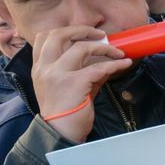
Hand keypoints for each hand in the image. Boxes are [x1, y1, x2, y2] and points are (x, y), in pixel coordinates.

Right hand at [32, 26, 131, 143]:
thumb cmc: (65, 112)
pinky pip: (99, 67)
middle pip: (59, 34)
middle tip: (101, 35)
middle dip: (83, 30)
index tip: (84, 34)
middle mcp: (44, 68)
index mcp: (39, 67)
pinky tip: (124, 64)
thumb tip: (104, 59)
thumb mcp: (67, 86)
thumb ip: (81, 70)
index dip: (66, 30)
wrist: (59, 134)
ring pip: (82, 47)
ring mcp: (57, 74)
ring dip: (105, 48)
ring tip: (118, 52)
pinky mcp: (74, 83)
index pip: (44, 37)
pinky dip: (115, 64)